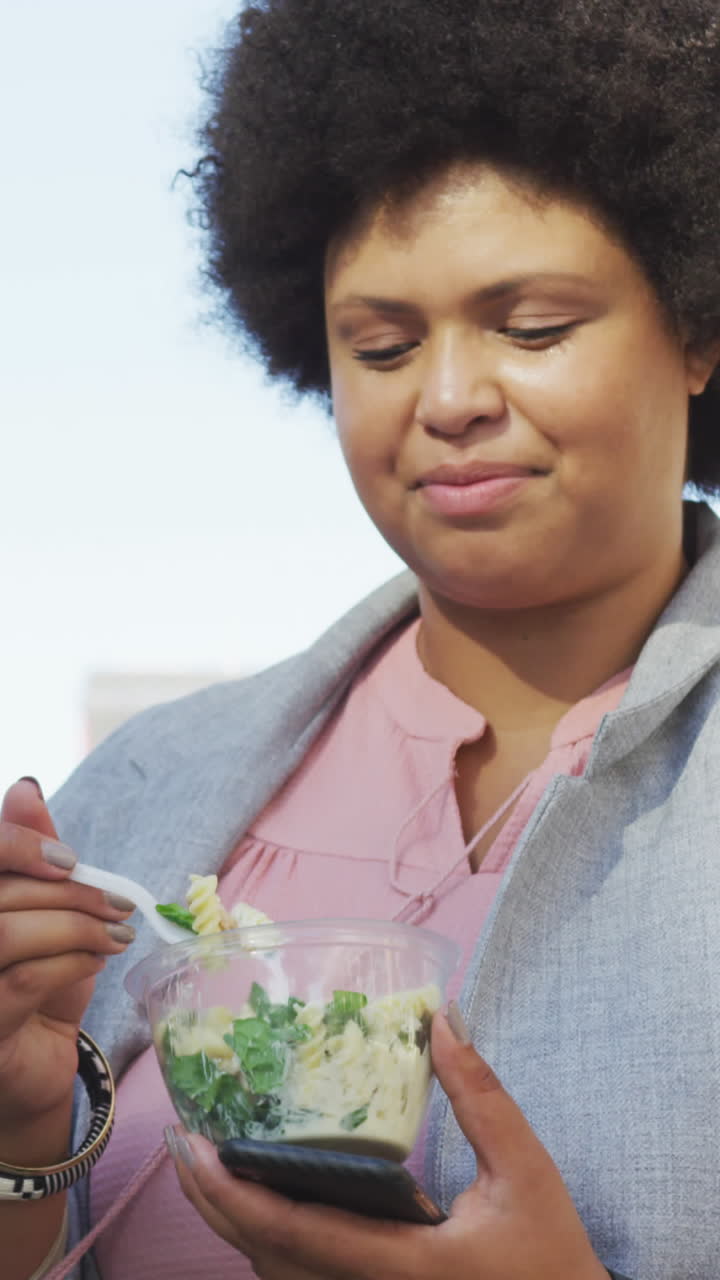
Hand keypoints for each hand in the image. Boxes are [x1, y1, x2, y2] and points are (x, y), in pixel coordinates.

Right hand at [0, 779, 136, 1136]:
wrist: (32, 1064)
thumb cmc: (34, 979)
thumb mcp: (42, 908)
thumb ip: (32, 851)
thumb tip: (25, 787)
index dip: (16, 842)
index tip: (69, 860)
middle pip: (0, 893)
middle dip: (69, 893)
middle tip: (119, 904)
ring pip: (7, 935)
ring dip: (75, 927)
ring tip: (115, 934)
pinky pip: (23, 981)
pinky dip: (72, 962)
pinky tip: (98, 960)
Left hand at [167, 1008, 609, 1279]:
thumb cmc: (550, 1258)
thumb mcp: (526, 1172)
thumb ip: (483, 1096)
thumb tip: (443, 1020)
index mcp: (402, 1264)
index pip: (296, 1233)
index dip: (234, 1192)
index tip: (196, 1146)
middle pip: (266, 1258)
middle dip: (213, 1203)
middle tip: (182, 1143)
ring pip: (277, 1275)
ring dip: (233, 1223)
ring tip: (206, 1165)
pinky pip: (300, 1279)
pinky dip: (266, 1240)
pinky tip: (258, 1200)